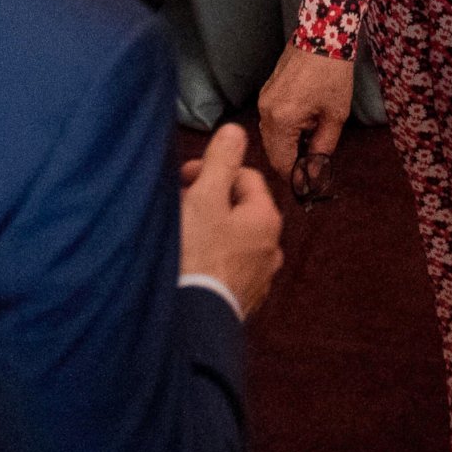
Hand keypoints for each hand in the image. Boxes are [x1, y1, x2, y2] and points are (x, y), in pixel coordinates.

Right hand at [179, 124, 283, 316]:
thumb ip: (222, 160)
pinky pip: (226, 267)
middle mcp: (271, 249)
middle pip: (239, 209)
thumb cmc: (196, 256)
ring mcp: (258, 278)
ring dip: (210, 231)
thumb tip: (236, 131)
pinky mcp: (241, 301)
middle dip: (209, 200)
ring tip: (181, 235)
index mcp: (266, 219)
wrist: (190, 321)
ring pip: (233, 240)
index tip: (185, 179)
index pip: (245, 177)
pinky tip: (188, 263)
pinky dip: (210, 259)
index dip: (213, 171)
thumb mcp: (206, 197)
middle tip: (180, 205)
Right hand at [256, 42, 355, 200]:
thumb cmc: (332, 73)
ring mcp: (263, 100)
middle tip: (313, 168)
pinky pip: (271, 121)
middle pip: (273, 151)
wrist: (323, 35)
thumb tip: (315, 171)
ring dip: (288, 147)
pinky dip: (284, 131)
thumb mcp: (335, 115)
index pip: (282, 162)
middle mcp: (266, 112)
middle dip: (291, 163)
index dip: (296, 176)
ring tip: (311, 146)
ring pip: (271, 137)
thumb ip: (323, 146)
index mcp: (281, 120)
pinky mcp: (266, 92)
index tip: (309, 185)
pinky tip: (304, 128)